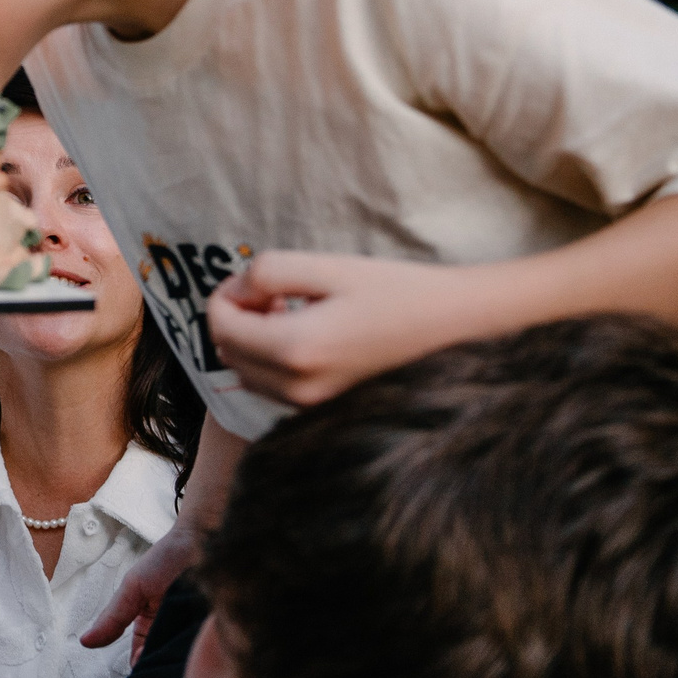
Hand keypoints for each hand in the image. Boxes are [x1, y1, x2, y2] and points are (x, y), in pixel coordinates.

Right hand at [81, 519, 196, 665]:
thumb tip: (85, 641)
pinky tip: (205, 652)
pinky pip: (209, 646)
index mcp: (149, 620)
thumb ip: (112, 617)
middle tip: (164, 671)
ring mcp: (193, 629)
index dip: (142, 664)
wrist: (202, 538)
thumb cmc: (165, 558)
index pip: (142, 653)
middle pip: (164, 656)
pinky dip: (205, 649)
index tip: (144, 672)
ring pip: (186, 654)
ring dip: (184, 658)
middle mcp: (171, 627)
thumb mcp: (133, 589)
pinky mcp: (215, 629)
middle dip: (162, 664)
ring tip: (185, 664)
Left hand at [207, 251, 484, 407]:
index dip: (227, 292)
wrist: (458, 328)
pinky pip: (272, 386)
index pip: (219, 325)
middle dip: (237, 316)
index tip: (259, 278)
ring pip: (246, 372)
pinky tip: (308, 333)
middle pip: (227, 351)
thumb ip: (268, 273)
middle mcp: (296, 388)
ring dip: (252, 338)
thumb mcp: (329, 267)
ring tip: (292, 309)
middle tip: (275, 291)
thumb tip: (236, 290)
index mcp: (295, 349)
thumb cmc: (397, 291)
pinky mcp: (324, 410)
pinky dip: (272, 358)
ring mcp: (311, 406)